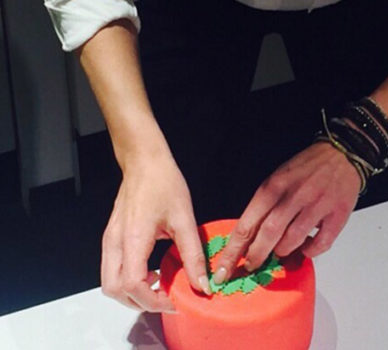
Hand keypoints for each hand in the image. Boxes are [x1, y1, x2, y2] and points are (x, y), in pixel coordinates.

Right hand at [100, 149, 210, 311]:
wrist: (144, 161)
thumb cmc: (163, 183)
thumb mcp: (184, 219)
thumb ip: (192, 255)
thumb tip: (201, 284)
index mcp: (133, 238)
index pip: (133, 285)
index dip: (153, 300)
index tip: (174, 301)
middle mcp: (114, 241)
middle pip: (115, 290)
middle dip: (140, 302)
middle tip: (166, 298)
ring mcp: (109, 239)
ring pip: (110, 283)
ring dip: (132, 293)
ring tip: (160, 287)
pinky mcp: (110, 236)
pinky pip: (112, 269)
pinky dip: (128, 280)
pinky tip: (150, 272)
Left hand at [212, 142, 360, 283]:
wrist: (340, 154)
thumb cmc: (306, 168)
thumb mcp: (278, 179)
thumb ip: (265, 206)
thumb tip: (249, 239)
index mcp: (274, 186)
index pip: (247, 224)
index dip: (233, 251)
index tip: (224, 269)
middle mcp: (294, 196)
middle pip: (268, 235)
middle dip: (256, 256)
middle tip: (251, 267)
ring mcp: (317, 205)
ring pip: (292, 241)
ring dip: (283, 252)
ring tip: (281, 251)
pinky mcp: (337, 214)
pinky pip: (320, 244)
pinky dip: (310, 251)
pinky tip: (306, 247)